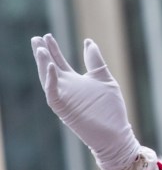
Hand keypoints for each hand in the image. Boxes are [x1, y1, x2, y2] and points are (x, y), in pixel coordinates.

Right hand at [31, 34, 140, 169]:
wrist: (117, 133)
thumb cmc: (111, 109)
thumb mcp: (104, 79)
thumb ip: (95, 61)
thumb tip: (88, 42)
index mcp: (75, 82)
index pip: (60, 62)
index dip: (54, 50)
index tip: (48, 36)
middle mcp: (67, 89)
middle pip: (50, 68)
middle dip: (43, 54)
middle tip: (36, 38)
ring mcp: (65, 99)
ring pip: (48, 79)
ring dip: (43, 64)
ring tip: (39, 49)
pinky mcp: (65, 109)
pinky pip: (53, 94)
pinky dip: (50, 81)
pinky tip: (51, 67)